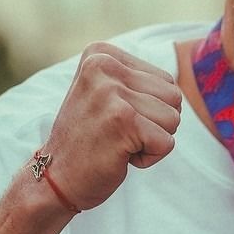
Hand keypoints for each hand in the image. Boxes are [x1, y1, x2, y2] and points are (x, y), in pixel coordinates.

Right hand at [38, 42, 182, 210]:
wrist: (55, 178)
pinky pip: (167, 143)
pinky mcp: (122, 120)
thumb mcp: (106, 93)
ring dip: (152, 140)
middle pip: (174, 97)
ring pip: (174, 119)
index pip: (165, 80)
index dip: (149, 109)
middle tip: (116, 133)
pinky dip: (149, 157)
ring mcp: (111, 92)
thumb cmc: (90, 138)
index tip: (112, 118)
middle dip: (155, 123)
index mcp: (100, 54)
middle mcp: (103, 66)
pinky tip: (119, 156)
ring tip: (117, 142)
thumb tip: (178, 75)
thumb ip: (136, 78)